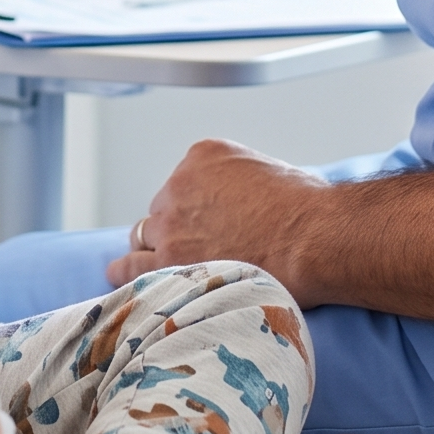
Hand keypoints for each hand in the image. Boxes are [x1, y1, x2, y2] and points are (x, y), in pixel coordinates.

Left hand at [105, 138, 331, 294]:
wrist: (315, 237)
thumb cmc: (307, 208)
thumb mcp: (267, 172)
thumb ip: (238, 184)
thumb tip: (240, 206)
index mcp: (201, 157)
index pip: (182, 187)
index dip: (192, 210)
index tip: (203, 225)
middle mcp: (179, 185)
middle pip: (161, 212)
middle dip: (173, 230)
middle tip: (188, 251)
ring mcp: (172, 222)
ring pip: (146, 238)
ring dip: (154, 253)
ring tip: (151, 270)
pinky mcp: (173, 258)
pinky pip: (136, 267)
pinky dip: (127, 271)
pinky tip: (119, 277)